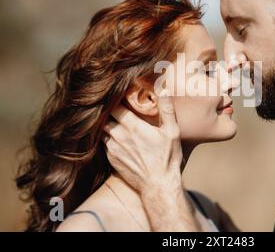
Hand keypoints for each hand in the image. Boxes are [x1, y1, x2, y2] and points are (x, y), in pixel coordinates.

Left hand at [103, 91, 200, 230]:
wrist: (158, 186)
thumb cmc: (168, 158)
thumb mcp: (172, 132)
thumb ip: (167, 109)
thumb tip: (164, 88)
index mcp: (133, 126)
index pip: (114, 105)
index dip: (115, 97)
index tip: (119, 92)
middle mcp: (118, 136)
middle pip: (104, 116)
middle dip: (108, 108)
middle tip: (115, 103)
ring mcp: (112, 148)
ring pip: (102, 129)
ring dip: (106, 122)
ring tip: (114, 118)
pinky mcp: (111, 159)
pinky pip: (104, 142)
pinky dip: (108, 136)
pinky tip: (116, 135)